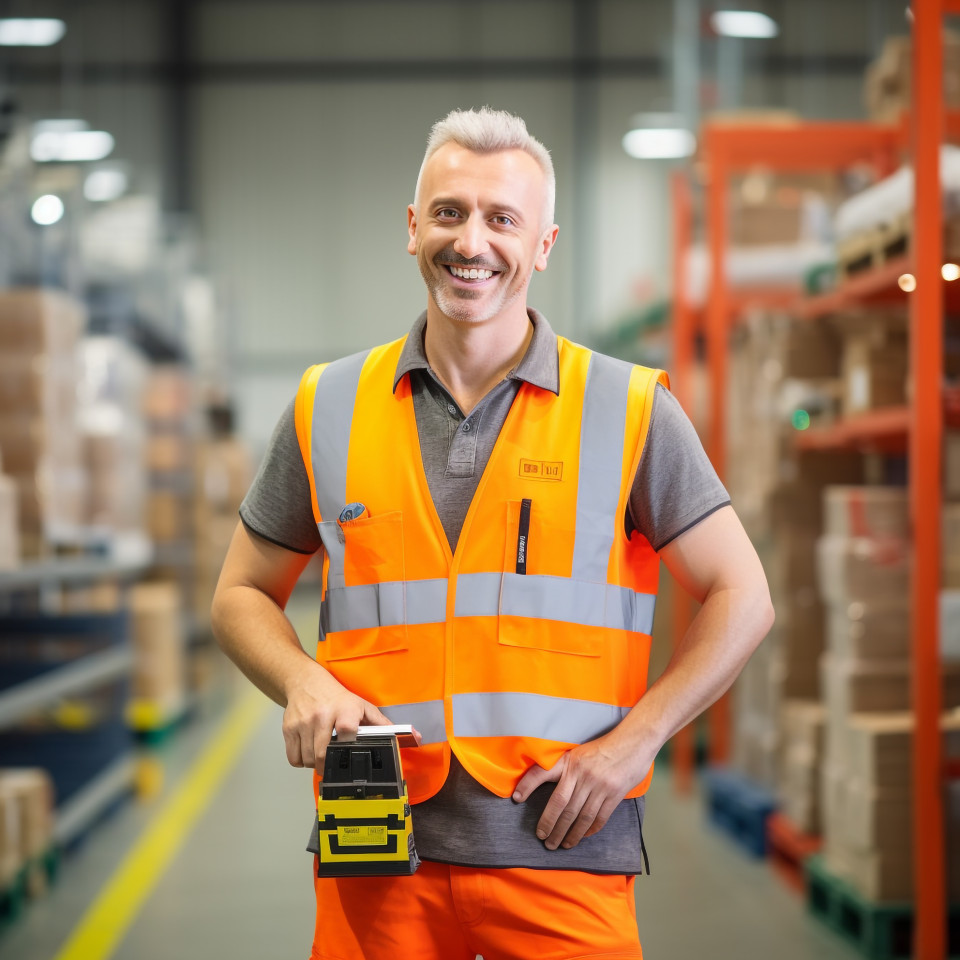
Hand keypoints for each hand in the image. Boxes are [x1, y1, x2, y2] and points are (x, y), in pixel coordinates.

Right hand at [281, 665, 389, 770]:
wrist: (306, 682)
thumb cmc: (336, 696)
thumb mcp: (361, 705)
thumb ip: (380, 723)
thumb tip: (407, 736)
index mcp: (344, 709)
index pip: (346, 731)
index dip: (348, 746)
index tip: (349, 752)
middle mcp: (321, 715)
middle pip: (323, 753)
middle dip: (329, 766)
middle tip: (333, 765)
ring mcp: (303, 722)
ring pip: (308, 759)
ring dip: (315, 764)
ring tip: (321, 756)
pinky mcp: (289, 728)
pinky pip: (293, 758)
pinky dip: (300, 761)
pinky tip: (308, 753)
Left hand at [512, 737, 647, 849]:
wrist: (633, 742)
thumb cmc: (603, 748)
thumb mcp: (579, 753)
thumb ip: (565, 769)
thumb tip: (548, 788)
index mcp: (570, 762)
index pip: (543, 773)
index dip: (528, 784)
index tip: (516, 798)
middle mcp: (582, 774)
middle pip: (562, 806)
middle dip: (551, 826)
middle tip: (545, 840)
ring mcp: (599, 786)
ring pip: (580, 816)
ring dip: (570, 834)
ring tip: (562, 844)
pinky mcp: (614, 795)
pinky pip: (598, 818)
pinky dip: (589, 830)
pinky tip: (583, 836)